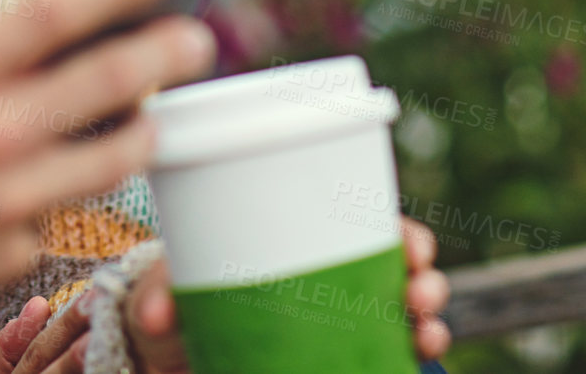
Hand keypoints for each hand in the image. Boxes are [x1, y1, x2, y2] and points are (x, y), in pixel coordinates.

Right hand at [0, 0, 214, 303]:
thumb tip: (2, 37)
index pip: (57, 13)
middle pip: (110, 83)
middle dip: (169, 51)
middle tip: (199, 35)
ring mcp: (7, 202)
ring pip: (112, 157)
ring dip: (142, 127)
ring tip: (151, 110)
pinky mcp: (10, 253)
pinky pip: (58, 213)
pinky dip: (55, 191)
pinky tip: (34, 181)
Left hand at [0, 215, 452, 373]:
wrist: (170, 343)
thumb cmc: (177, 294)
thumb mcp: (167, 286)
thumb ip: (158, 296)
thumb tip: (158, 313)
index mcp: (300, 240)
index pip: (366, 225)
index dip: (402, 233)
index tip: (413, 245)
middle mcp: (330, 276)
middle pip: (398, 268)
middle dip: (425, 276)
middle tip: (420, 287)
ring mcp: (338, 321)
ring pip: (402, 315)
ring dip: (427, 322)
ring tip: (427, 333)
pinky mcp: (334, 357)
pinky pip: (382, 356)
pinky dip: (406, 358)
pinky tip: (416, 363)